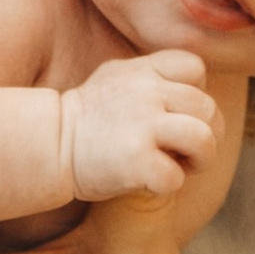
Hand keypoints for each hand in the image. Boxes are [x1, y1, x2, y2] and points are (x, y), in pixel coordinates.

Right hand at [64, 52, 220, 202]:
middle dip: (207, 134)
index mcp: (143, 71)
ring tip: (180, 166)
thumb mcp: (115, 80)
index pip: (196, 69)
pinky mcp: (136, 159)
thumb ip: (151, 77)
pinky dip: (169, 185)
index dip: (197, 94)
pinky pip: (176, 176)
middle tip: (184, 151)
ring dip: (200, 159)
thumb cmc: (85, 121)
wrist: (47, 146)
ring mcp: (142, 125)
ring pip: (203, 139)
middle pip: (207, 108)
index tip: (177, 114)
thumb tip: (193, 86)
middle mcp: (146, 92)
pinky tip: (150, 182)